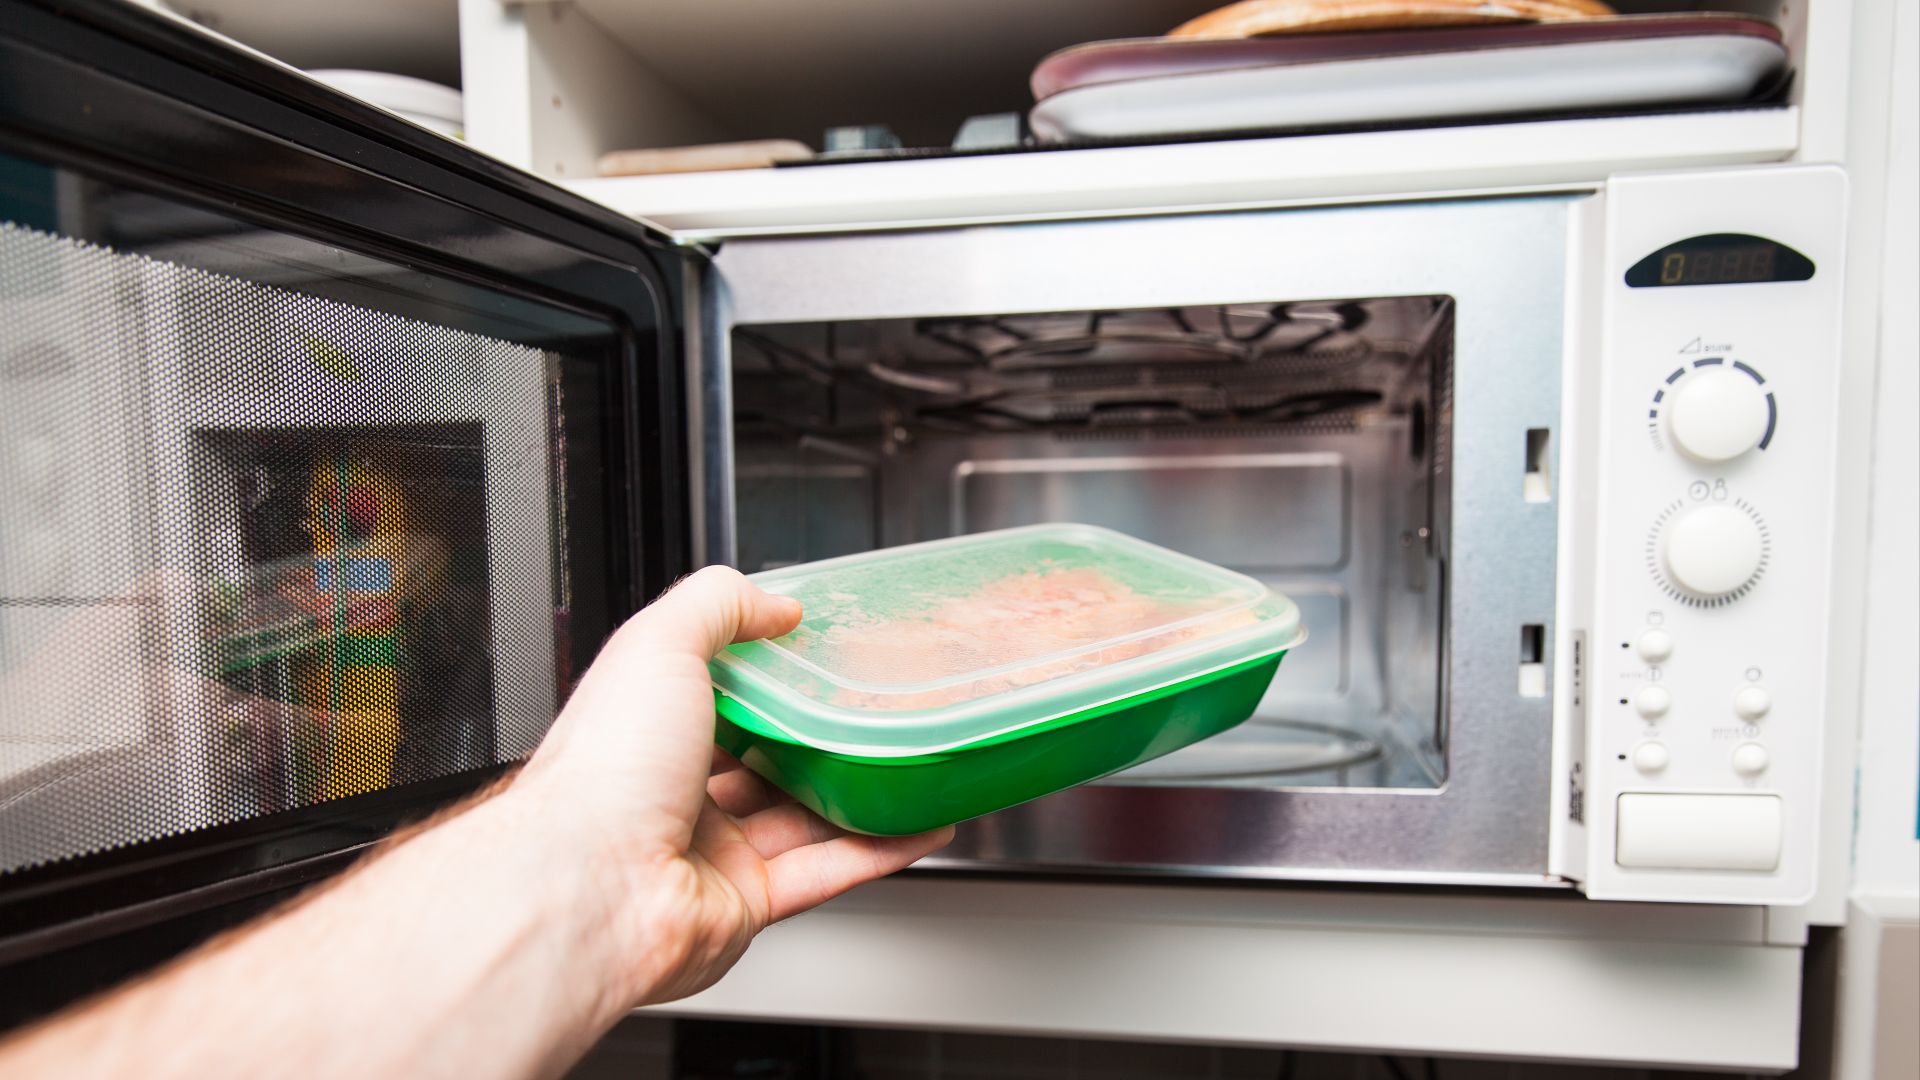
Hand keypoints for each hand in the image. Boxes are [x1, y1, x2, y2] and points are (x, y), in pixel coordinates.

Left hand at [514, 566, 952, 1006]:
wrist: (589, 892)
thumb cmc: (600, 775)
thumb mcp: (658, 643)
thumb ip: (719, 604)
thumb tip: (777, 601)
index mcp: (644, 729)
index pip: (709, 692)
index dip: (760, 673)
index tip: (813, 651)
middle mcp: (671, 791)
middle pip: (761, 760)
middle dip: (815, 740)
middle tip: (868, 714)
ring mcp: (708, 851)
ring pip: (800, 818)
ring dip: (858, 795)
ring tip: (908, 766)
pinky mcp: (744, 903)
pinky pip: (825, 872)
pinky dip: (877, 850)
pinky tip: (915, 826)